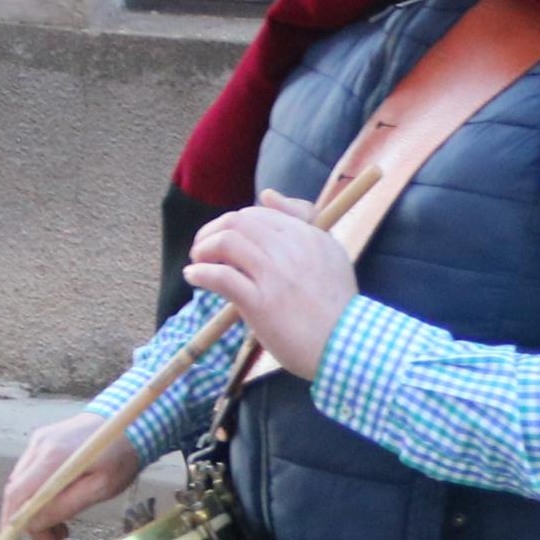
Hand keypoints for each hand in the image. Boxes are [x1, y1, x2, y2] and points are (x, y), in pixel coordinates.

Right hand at [0, 413, 142, 539]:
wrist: (128, 421)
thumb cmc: (120, 455)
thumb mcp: (101, 488)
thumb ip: (66, 506)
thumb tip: (36, 524)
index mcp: (52, 456)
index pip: (17, 493)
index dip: (14, 521)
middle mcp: (38, 446)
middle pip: (15, 490)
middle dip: (28, 521)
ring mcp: (38, 441)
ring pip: (21, 483)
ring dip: (34, 509)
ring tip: (62, 527)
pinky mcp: (42, 441)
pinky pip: (30, 473)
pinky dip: (37, 494)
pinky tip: (58, 504)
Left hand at [188, 189, 360, 379]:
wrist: (345, 345)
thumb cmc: (336, 305)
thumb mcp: (330, 252)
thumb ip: (303, 220)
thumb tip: (267, 194)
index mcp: (308, 235)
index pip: (257, 214)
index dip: (233, 223)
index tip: (224, 238)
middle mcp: (290, 249)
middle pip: (237, 223)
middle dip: (212, 232)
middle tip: (203, 249)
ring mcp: (274, 275)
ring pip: (225, 243)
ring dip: (203, 250)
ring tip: (198, 262)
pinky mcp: (260, 302)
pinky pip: (220, 277)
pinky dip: (200, 274)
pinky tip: (194, 277)